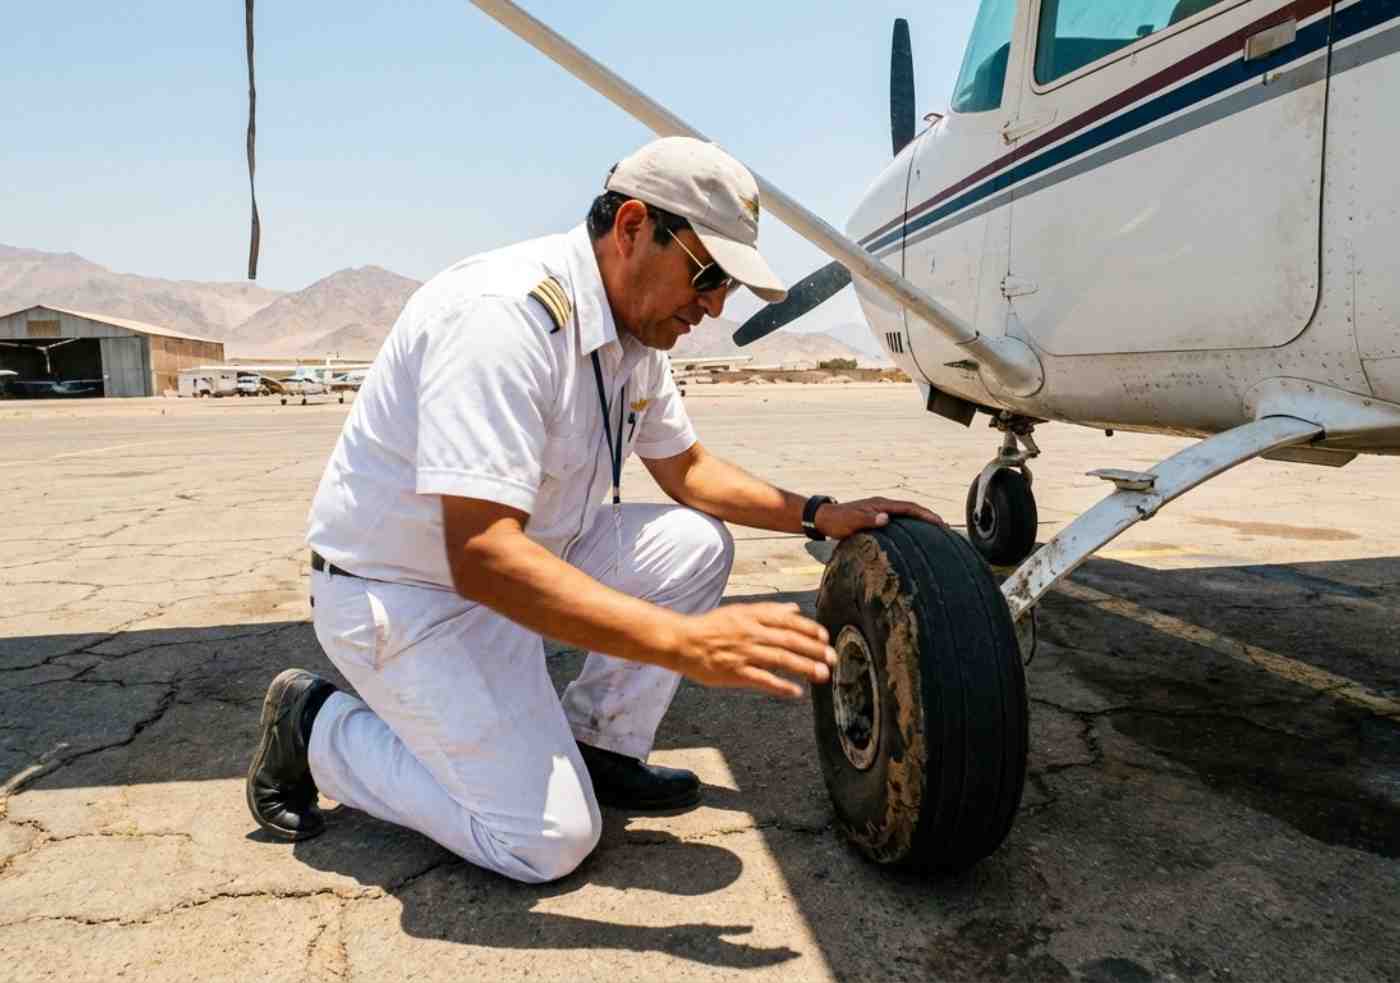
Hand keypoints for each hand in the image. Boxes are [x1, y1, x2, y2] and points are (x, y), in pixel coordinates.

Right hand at [673, 602, 835, 698]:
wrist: (683, 641)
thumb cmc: (712, 627)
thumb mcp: (740, 611)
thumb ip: (769, 611)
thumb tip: (795, 610)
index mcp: (753, 616)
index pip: (788, 621)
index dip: (810, 629)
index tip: (825, 637)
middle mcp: (751, 633)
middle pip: (789, 640)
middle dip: (814, 649)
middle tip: (833, 658)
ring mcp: (744, 653)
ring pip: (780, 659)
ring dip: (804, 667)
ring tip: (822, 674)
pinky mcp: (735, 672)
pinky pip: (762, 680)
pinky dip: (780, 686)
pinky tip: (796, 692)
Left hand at [816, 497, 944, 538]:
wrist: (823, 518)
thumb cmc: (837, 521)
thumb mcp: (852, 521)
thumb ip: (868, 519)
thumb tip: (886, 519)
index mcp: (881, 505)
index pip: (909, 508)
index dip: (926, 514)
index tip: (940, 522)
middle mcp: (883, 505)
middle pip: (911, 509)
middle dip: (928, 517)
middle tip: (944, 527)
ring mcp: (880, 510)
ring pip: (906, 514)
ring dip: (920, 520)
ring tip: (935, 531)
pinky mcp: (876, 517)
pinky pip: (899, 520)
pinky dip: (910, 525)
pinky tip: (913, 534)